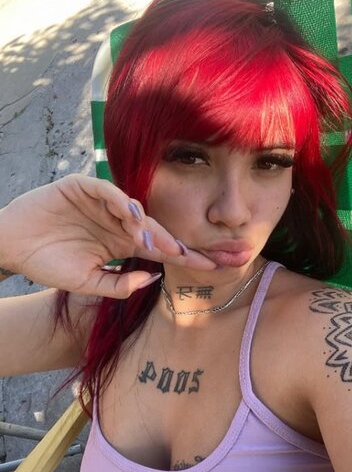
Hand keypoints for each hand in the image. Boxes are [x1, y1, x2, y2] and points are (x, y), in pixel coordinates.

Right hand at [0, 174, 216, 298]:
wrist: (12, 246)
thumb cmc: (49, 264)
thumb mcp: (88, 282)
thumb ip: (119, 284)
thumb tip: (153, 279)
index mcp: (123, 243)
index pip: (161, 250)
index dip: (185, 257)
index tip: (212, 267)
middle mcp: (118, 220)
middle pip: (156, 229)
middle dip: (178, 242)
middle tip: (196, 255)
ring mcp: (102, 202)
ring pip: (134, 208)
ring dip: (148, 226)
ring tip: (156, 244)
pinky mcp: (82, 187)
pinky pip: (107, 191)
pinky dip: (120, 201)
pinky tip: (130, 215)